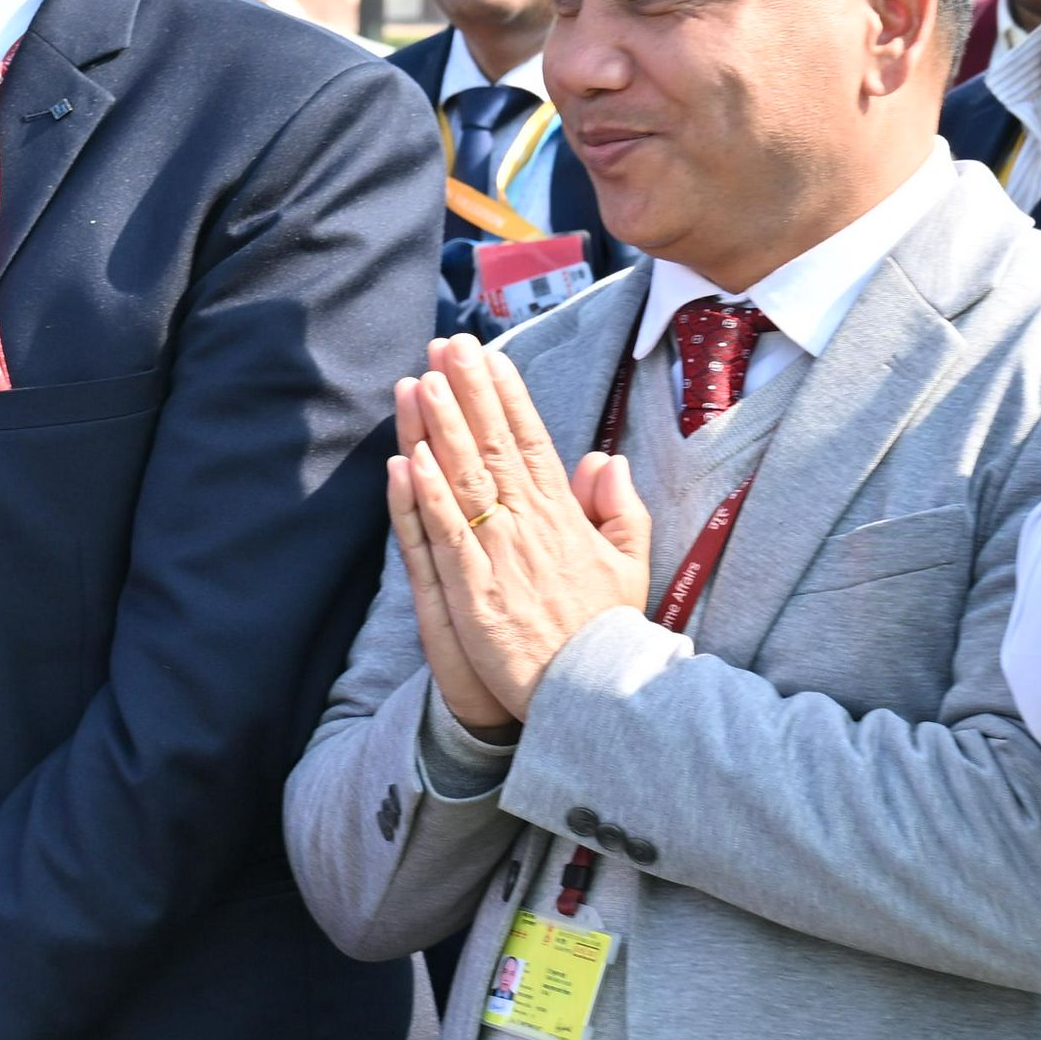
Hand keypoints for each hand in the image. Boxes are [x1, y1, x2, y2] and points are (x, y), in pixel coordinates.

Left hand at [390, 336, 651, 734]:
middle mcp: (531, 528)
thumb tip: (606, 459)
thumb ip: (619, 509)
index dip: (508, 395)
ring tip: (422, 379)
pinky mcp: (475, 593)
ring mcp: (501, 558)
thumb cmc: (607, 633)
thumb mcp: (630, 564)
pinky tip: (410, 458)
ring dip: (442, 428)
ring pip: (467, 481)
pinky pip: (449, 535)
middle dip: (469, 392)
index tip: (489, 356)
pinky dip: (428, 496)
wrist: (595, 695)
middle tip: (449, 344)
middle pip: (496, 446)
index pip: (533, 442)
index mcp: (565, 518)